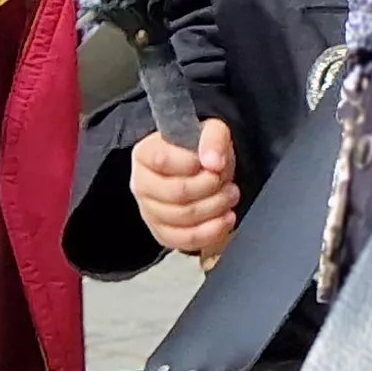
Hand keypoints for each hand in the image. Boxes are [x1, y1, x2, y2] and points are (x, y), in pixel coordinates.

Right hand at [132, 119, 241, 261]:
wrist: (203, 169)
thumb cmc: (201, 150)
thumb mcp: (212, 131)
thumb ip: (213, 139)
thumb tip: (213, 162)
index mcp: (146, 154)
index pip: (162, 160)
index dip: (191, 163)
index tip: (211, 163)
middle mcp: (141, 183)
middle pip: (176, 193)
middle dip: (211, 188)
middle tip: (227, 181)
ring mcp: (149, 211)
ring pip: (183, 218)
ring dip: (215, 208)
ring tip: (230, 195)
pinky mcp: (162, 232)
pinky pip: (184, 240)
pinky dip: (210, 232)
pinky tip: (225, 219)